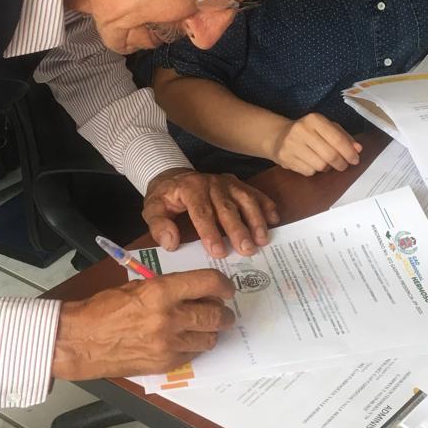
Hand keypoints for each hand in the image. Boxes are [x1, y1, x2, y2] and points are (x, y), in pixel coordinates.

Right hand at [52, 269, 234, 380]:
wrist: (81, 341)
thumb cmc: (104, 308)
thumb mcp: (138, 286)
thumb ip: (168, 288)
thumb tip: (196, 291)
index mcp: (161, 291)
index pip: (208, 283)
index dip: (223, 285)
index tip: (227, 289)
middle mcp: (169, 317)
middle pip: (215, 314)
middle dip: (224, 313)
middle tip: (222, 311)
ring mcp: (168, 344)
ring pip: (209, 338)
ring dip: (210, 331)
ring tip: (204, 327)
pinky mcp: (165, 364)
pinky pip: (193, 355)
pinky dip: (194, 347)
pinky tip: (184, 341)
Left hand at [143, 167, 278, 258]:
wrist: (175, 175)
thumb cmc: (166, 197)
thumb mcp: (153, 208)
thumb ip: (159, 225)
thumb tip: (171, 242)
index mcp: (191, 188)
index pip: (201, 212)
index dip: (210, 232)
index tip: (218, 252)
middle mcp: (212, 183)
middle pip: (227, 207)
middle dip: (238, 229)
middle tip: (247, 250)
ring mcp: (228, 182)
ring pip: (245, 199)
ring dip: (256, 219)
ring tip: (262, 240)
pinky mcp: (238, 184)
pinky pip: (255, 193)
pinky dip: (266, 205)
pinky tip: (275, 220)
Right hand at [269, 113, 361, 175]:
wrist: (278, 136)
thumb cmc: (308, 131)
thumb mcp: (326, 127)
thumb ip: (343, 137)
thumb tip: (357, 149)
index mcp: (314, 119)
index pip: (337, 139)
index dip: (349, 152)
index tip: (355, 159)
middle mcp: (301, 130)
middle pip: (330, 155)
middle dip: (341, 163)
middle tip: (344, 165)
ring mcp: (291, 145)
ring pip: (320, 166)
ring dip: (328, 168)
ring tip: (327, 163)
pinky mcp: (286, 159)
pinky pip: (309, 172)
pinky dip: (315, 171)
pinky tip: (312, 163)